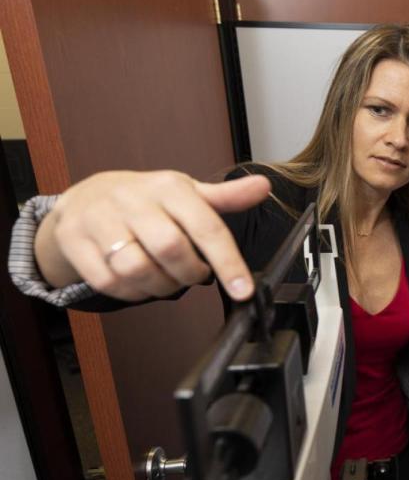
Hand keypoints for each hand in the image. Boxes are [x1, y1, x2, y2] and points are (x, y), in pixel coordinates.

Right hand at [35, 170, 269, 300]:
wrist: (85, 198)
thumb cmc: (146, 200)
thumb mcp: (186, 194)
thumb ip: (226, 197)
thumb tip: (264, 187)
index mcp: (168, 187)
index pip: (206, 226)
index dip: (228, 262)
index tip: (242, 290)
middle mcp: (132, 199)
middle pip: (171, 249)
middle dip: (189, 274)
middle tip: (194, 275)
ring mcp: (99, 219)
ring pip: (137, 269)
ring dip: (160, 286)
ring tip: (168, 280)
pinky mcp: (74, 241)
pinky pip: (109, 282)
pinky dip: (131, 292)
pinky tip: (140, 283)